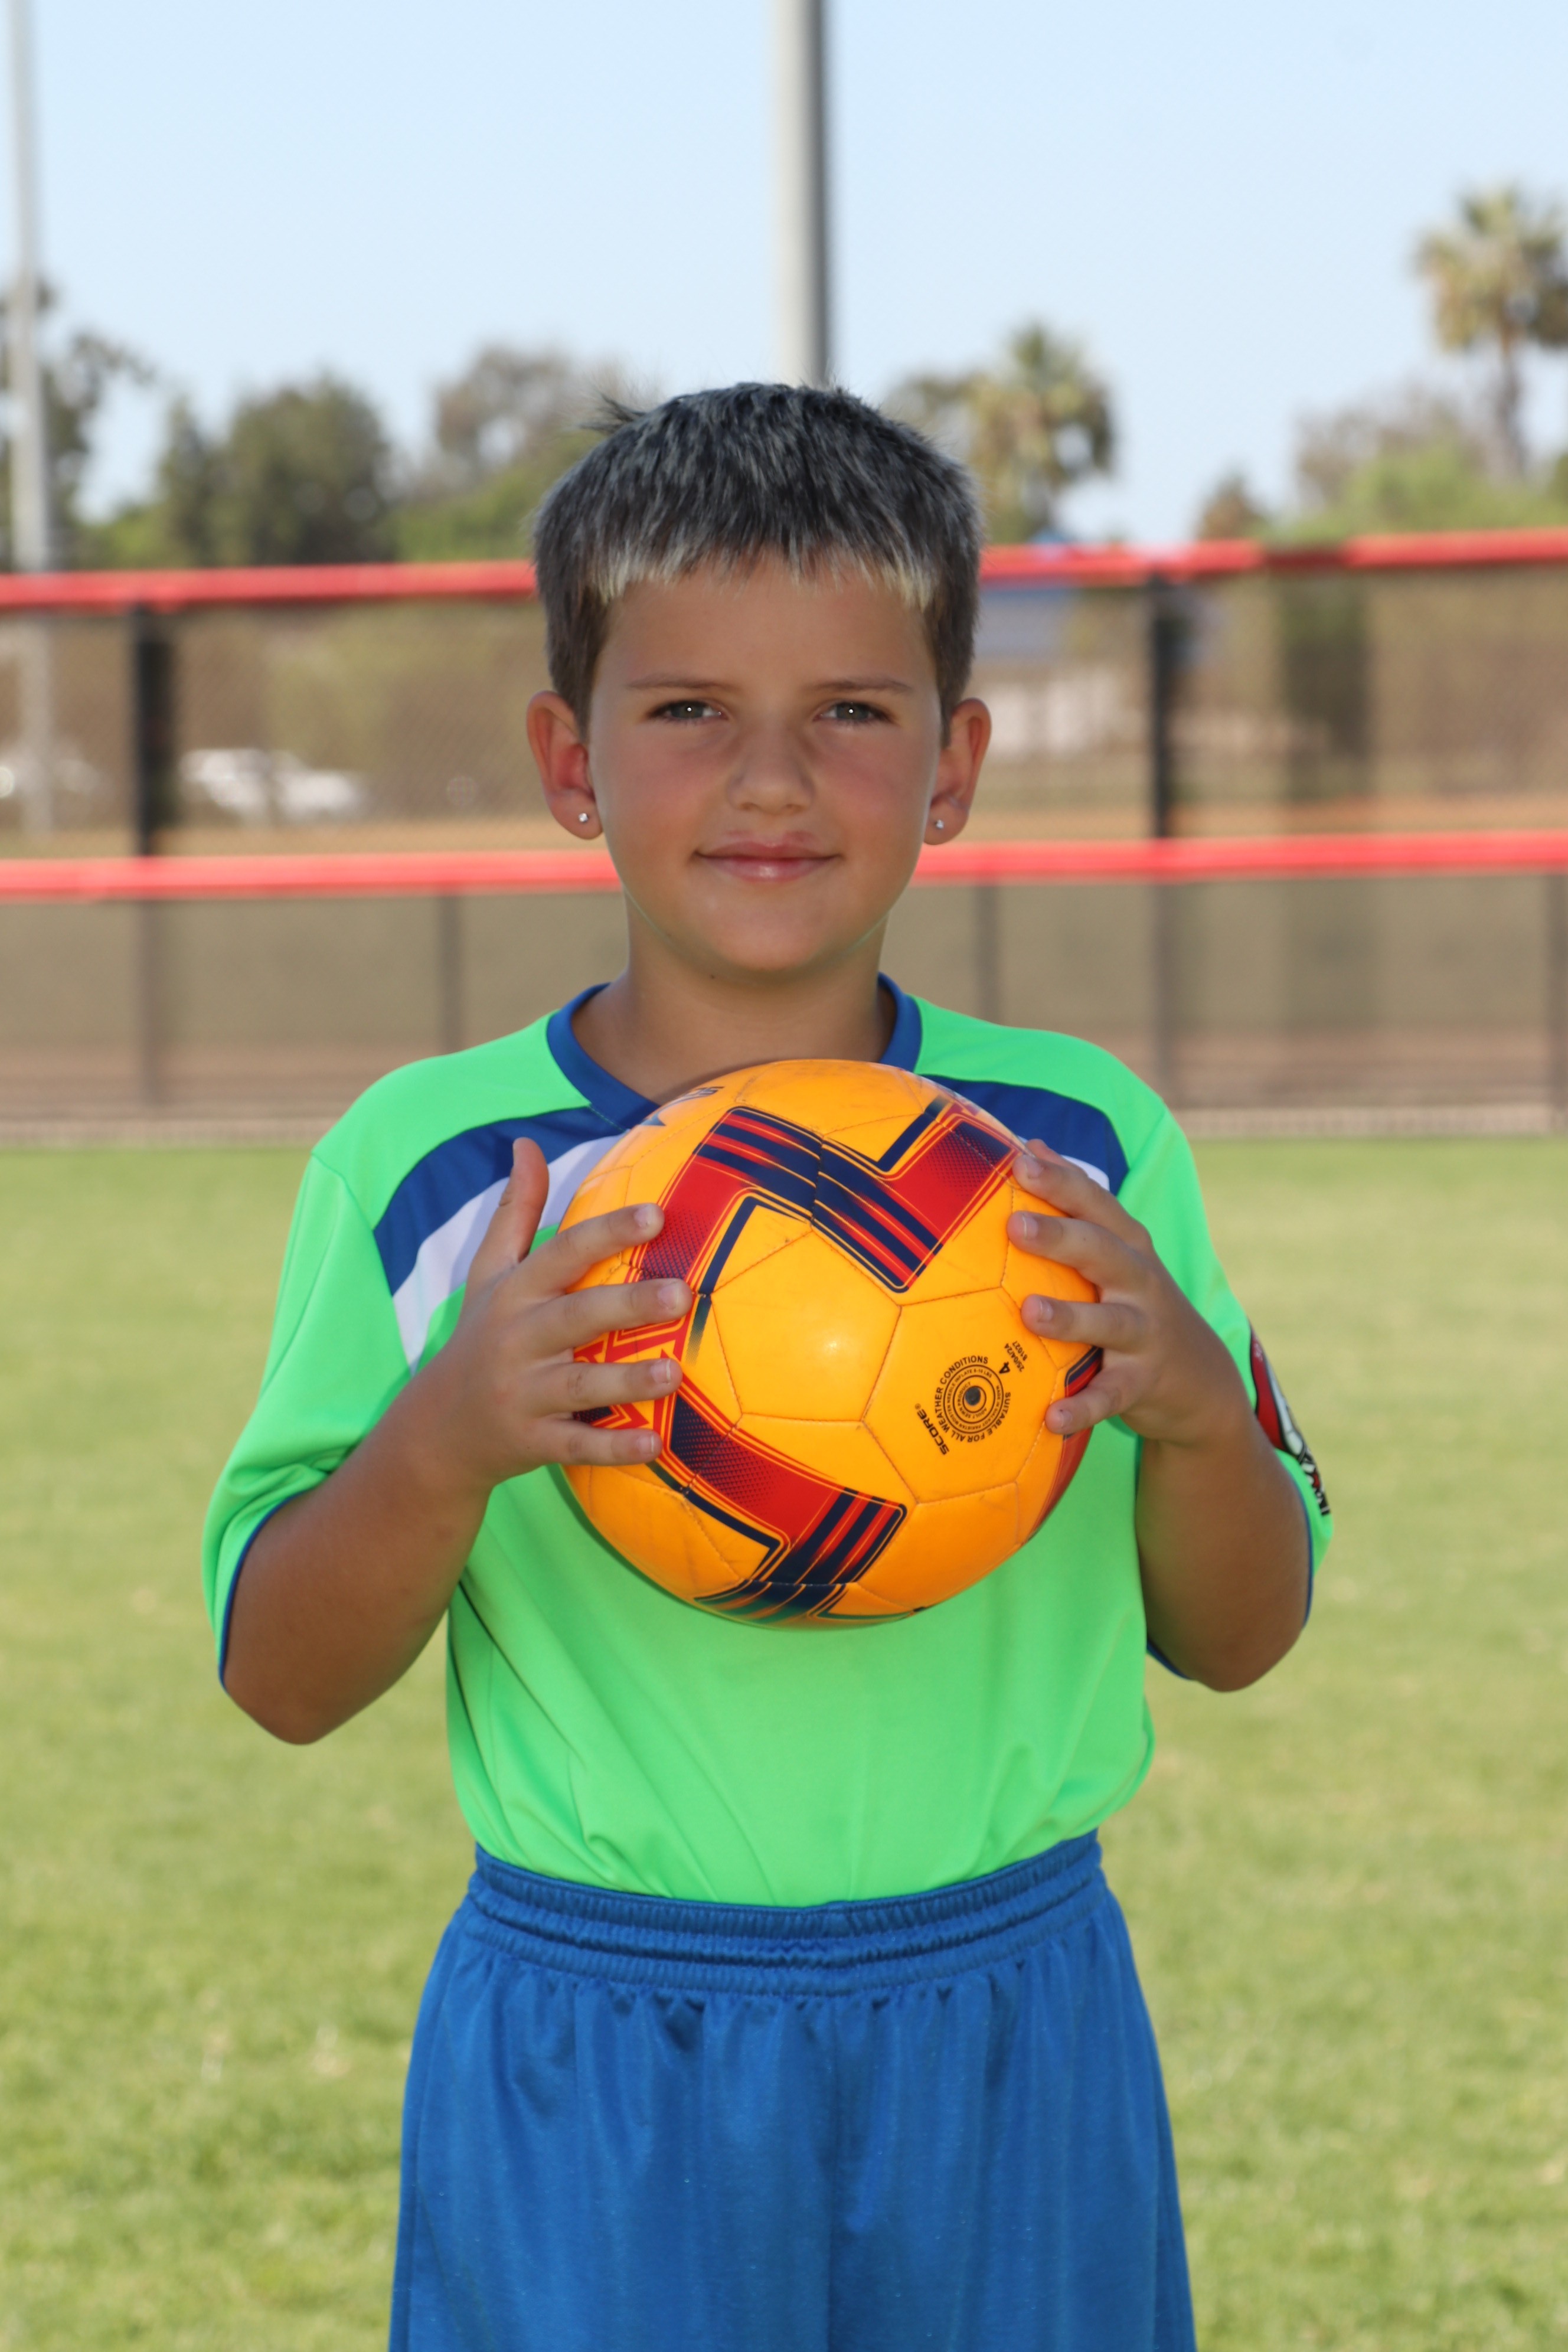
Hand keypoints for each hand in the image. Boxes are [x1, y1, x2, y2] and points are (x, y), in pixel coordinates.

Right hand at [420, 1139, 687, 1495]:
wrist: (435, 1430)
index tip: (656, 1214)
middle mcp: (517, 1340)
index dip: (608, 1232)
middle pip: (576, 1316)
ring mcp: (523, 1394)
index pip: (563, 1254)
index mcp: (514, 1294)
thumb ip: (514, 1213)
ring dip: (627, 1380)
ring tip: (675, 1373)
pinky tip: (654, 1445)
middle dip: (628, 1306)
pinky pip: (576, 1445)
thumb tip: (527, 1145)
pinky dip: (613, 1448)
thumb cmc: (480, 1339)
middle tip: (682, 1293)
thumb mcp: (488, 1276)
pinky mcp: (531, 1442)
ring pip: (580, 1383)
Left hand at [1009, 1143, 1249, 1448]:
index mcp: (1128, 1246)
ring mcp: (1144, 1334)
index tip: (1020, 1161)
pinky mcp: (1142, 1383)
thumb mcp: (1118, 1250)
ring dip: (1070, 1317)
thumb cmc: (1136, 1301)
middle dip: (1060, 1237)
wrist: (1201, 1379)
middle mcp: (1140, 1283)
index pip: (1095, 1205)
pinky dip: (1082, 1408)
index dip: (1060, 1181)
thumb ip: (1077, 1202)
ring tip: (1029, 1312)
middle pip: (1103, 1252)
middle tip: (1015, 1226)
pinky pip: (1110, 1396)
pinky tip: (1051, 1418)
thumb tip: (1030, 1146)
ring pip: (1109, 1322)